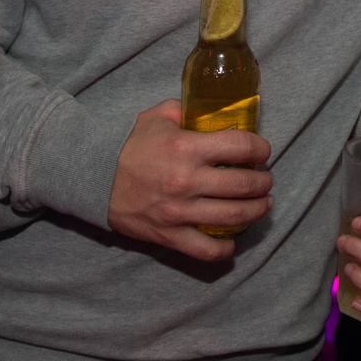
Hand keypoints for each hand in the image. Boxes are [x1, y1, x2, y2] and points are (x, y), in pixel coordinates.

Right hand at [107, 100, 273, 260]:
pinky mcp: (169, 235)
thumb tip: (213, 111)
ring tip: (263, 204)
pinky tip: (233, 241)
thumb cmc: (129, 145)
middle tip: (265, 180)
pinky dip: (225, 249)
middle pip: (244, 185)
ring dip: (256, 210)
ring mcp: (179, 212)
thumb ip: (186, 111)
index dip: (260, 148)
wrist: (94, 177)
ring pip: (233, 216)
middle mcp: (187, 181)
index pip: (240, 146)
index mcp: (186, 148)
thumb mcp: (157, 117)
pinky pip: (206, 250)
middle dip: (263, 182)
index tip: (263, 152)